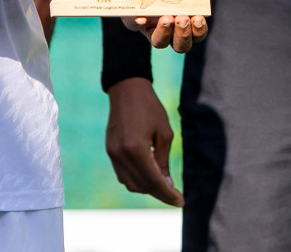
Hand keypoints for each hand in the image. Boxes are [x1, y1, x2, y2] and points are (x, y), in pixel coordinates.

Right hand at [105, 78, 181, 205]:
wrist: (127, 90)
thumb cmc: (150, 108)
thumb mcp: (164, 133)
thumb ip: (163, 160)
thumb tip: (166, 183)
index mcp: (136, 149)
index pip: (153, 180)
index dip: (168, 194)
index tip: (180, 202)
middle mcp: (121, 155)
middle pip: (141, 185)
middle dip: (159, 193)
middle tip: (175, 196)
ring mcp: (113, 154)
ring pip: (130, 184)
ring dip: (147, 188)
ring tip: (164, 186)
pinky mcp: (110, 151)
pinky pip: (123, 175)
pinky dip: (137, 180)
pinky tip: (149, 176)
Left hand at [123, 0, 221, 51]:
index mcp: (188, 21)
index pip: (197, 34)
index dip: (199, 30)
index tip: (198, 17)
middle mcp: (171, 30)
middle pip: (181, 45)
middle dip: (183, 34)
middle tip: (182, 18)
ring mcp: (152, 27)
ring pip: (160, 42)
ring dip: (164, 33)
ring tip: (166, 18)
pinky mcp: (135, 20)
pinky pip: (135, 26)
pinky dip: (139, 22)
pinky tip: (141, 18)